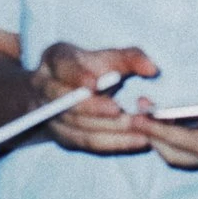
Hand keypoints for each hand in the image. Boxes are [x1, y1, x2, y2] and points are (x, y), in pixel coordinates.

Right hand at [30, 42, 159, 153]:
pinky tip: (139, 140)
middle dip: (93, 107)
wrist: (70, 91)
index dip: (76, 76)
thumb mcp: (108, 56)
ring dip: (109, 127)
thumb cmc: (92, 68)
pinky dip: (114, 142)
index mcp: (55, 59)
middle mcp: (45, 87)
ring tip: (139, 127)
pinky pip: (88, 142)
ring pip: (78, 125)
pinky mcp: (63, 136)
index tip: (94, 83)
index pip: (62, 66)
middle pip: (65, 101)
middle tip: (119, 111)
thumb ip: (130, 59)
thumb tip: (152, 68)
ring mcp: (50, 115)